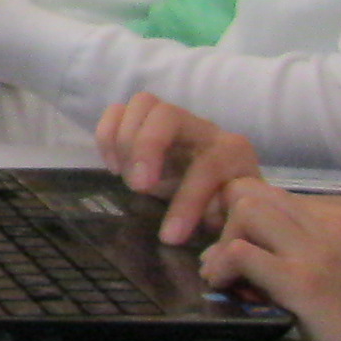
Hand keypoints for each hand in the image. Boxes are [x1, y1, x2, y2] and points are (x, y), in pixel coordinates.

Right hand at [96, 93, 260, 243]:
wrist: (224, 189)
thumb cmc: (227, 207)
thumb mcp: (232, 219)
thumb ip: (219, 220)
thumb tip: (188, 228)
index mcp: (232, 152)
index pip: (207, 165)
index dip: (186, 202)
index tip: (170, 236)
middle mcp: (203, 128)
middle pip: (168, 115)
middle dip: (146, 148)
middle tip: (138, 186)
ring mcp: (172, 119)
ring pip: (142, 104)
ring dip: (124, 140)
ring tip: (125, 175)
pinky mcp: (146, 122)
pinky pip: (117, 110)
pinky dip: (107, 136)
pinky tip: (115, 165)